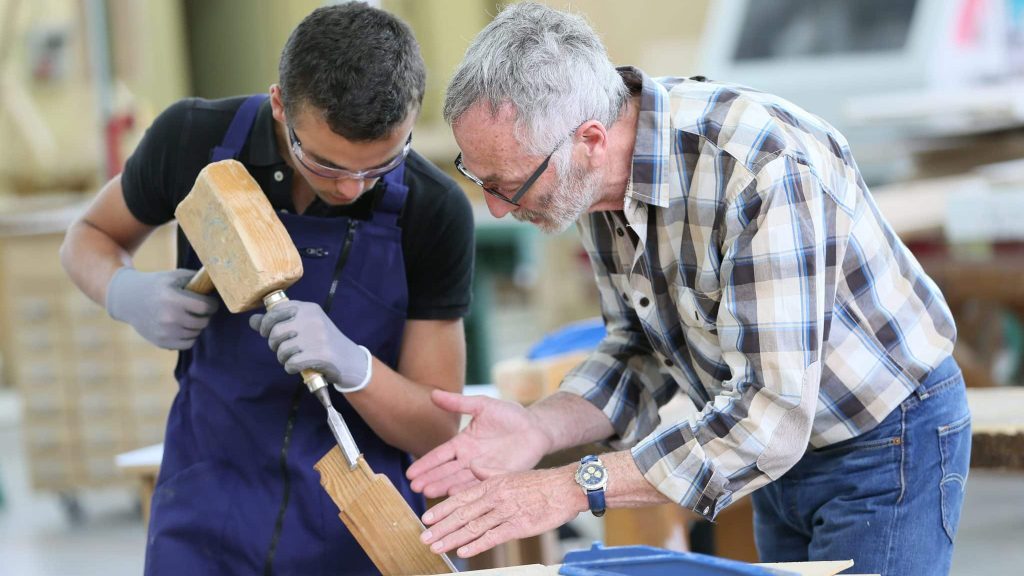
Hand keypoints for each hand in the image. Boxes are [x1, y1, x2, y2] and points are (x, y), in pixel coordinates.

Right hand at [105, 267, 218, 349]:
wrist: (129, 299)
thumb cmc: (157, 285)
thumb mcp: (174, 276)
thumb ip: (196, 279)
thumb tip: (219, 282)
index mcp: (172, 298)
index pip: (205, 307)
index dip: (212, 304)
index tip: (210, 302)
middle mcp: (169, 317)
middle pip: (202, 321)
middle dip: (205, 315)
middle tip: (200, 310)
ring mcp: (164, 332)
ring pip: (196, 333)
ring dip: (197, 325)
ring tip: (189, 316)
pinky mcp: (161, 342)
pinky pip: (187, 344)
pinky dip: (189, 336)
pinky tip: (183, 326)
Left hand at [249, 300, 369, 390]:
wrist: (350, 359)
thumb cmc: (323, 342)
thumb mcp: (304, 326)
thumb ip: (278, 322)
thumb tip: (253, 320)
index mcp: (308, 308)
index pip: (275, 311)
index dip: (265, 324)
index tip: (267, 332)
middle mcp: (312, 319)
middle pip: (275, 332)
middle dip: (274, 345)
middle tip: (284, 350)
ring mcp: (317, 337)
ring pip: (281, 350)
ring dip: (283, 359)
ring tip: (293, 359)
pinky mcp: (320, 355)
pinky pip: (291, 363)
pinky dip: (291, 368)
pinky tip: (298, 367)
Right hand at [406, 390, 551, 497]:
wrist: (536, 427)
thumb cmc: (510, 415)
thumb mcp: (482, 405)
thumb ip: (459, 402)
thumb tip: (433, 393)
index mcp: (463, 443)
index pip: (440, 455)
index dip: (425, 464)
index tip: (410, 473)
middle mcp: (470, 460)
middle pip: (446, 472)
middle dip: (430, 479)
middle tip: (414, 487)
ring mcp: (484, 470)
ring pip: (460, 481)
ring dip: (444, 487)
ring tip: (428, 492)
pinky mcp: (499, 477)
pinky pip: (481, 483)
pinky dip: (468, 489)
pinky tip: (455, 493)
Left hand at [420, 467, 585, 557]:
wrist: (565, 487)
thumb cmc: (540, 482)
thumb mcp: (511, 472)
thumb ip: (489, 472)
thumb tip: (472, 466)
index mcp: (492, 483)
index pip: (461, 498)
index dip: (442, 509)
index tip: (427, 518)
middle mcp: (495, 497)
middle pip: (462, 514)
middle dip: (441, 527)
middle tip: (425, 537)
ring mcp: (506, 511)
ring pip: (474, 526)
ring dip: (453, 538)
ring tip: (437, 547)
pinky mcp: (518, 525)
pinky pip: (493, 536)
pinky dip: (477, 544)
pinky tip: (464, 551)